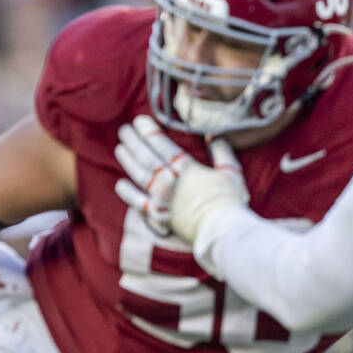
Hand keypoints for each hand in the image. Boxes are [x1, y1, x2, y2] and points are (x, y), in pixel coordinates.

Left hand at [113, 115, 248, 245]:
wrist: (224, 231)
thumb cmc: (230, 202)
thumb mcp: (232, 173)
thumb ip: (222, 152)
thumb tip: (214, 135)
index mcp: (186, 169)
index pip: (162, 145)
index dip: (149, 131)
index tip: (139, 121)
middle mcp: (169, 181)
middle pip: (147, 157)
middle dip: (134, 142)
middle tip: (124, 131)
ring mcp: (160, 199)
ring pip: (139, 175)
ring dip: (128, 161)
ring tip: (120, 148)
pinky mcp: (158, 216)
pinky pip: (138, 203)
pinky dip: (128, 193)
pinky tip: (120, 184)